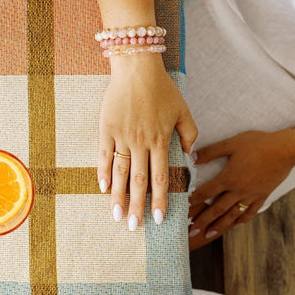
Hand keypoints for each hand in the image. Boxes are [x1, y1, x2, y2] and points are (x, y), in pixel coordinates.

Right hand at [98, 55, 197, 229]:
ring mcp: (122, 136)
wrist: (136, 68)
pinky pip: (104, 155)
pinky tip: (104, 188)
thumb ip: (189, 133)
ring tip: (117, 215)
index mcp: (160, 140)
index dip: (158, 200)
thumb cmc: (162, 88)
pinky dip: (104, 172)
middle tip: (134, 227)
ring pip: (121, 173)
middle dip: (137, 206)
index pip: (160, 178)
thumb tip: (190, 154)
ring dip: (118, 196)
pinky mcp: (107, 128)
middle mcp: (141, 142)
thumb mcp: (183, 109)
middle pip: (139, 181)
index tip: (157, 219)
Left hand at [187, 129, 294, 249]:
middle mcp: (238, 190)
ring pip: (233, 215)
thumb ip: (211, 152)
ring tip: (209, 234)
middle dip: (203, 221)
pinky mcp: (263, 196)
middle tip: (192, 232)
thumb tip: (192, 157)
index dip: (193, 200)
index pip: (206, 192)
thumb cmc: (257, 144)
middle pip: (217, 209)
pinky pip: (250, 212)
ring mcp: (251, 196)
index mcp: (228, 177)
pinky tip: (235, 224)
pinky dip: (241, 220)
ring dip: (220, 225)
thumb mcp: (231, 143)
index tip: (182, 209)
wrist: (285, 150)